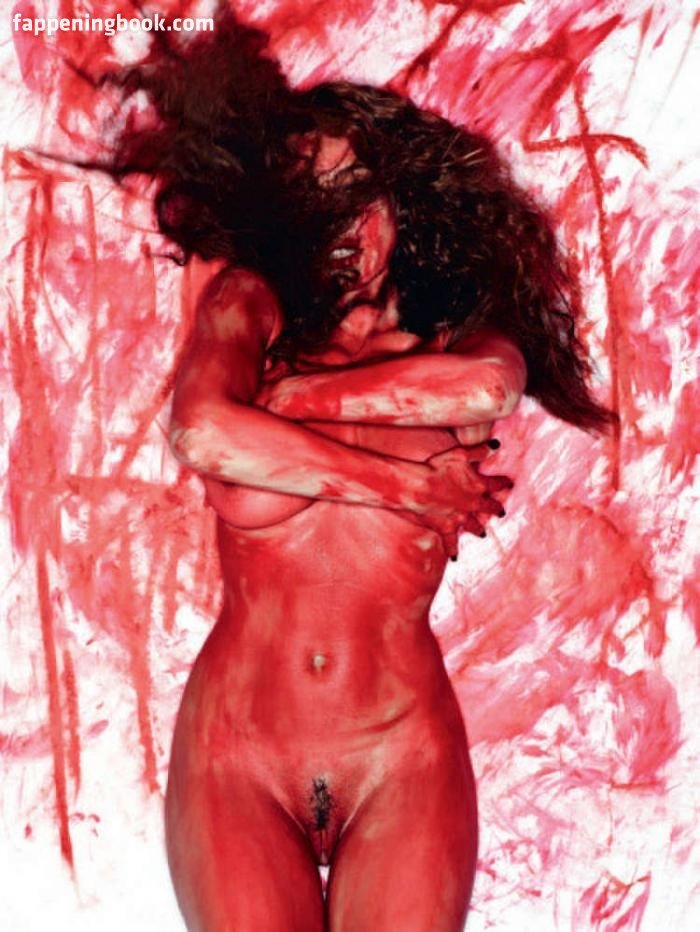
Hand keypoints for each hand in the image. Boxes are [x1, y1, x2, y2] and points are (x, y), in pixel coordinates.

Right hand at [410, 442, 512, 558]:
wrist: (418, 487)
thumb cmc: (436, 467)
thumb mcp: (459, 454)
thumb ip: (478, 451)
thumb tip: (495, 446)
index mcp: (478, 485)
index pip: (496, 485)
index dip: (503, 484)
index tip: (509, 484)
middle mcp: (473, 504)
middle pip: (488, 508)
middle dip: (495, 509)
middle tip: (501, 512)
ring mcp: (460, 518)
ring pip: (474, 526)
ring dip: (478, 529)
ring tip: (482, 534)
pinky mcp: (446, 528)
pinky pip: (451, 542)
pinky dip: (453, 550)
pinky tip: (455, 559)